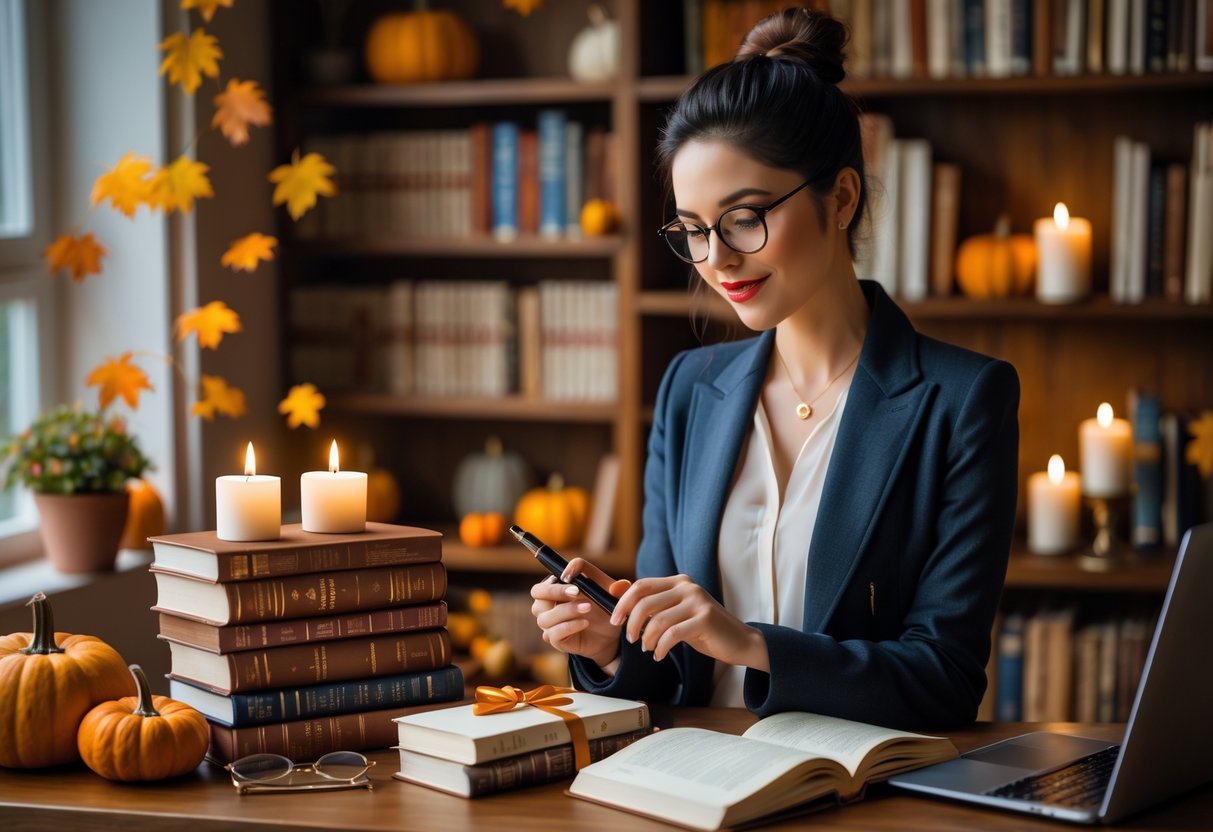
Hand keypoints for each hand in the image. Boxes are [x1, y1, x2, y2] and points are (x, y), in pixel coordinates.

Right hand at [530, 558, 631, 670]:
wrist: (610, 637)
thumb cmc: (607, 610)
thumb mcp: (617, 598)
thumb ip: (620, 590)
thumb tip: (619, 586)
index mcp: (563, 583)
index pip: (554, 569)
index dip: (562, 570)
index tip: (572, 575)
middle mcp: (552, 600)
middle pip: (537, 591)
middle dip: (553, 590)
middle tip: (575, 591)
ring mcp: (551, 620)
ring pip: (544, 615)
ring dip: (566, 610)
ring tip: (588, 608)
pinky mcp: (555, 638)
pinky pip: (552, 633)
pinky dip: (568, 627)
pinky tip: (584, 623)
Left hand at [609, 575, 768, 669]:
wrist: (738, 641)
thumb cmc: (703, 629)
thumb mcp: (675, 613)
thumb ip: (652, 604)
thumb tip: (614, 590)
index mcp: (679, 582)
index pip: (641, 586)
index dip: (623, 603)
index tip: (615, 621)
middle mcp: (688, 587)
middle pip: (645, 602)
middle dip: (631, 624)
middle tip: (631, 639)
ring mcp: (698, 602)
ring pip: (658, 620)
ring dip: (647, 639)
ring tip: (647, 649)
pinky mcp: (705, 619)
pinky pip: (672, 635)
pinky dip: (660, 647)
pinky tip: (659, 655)